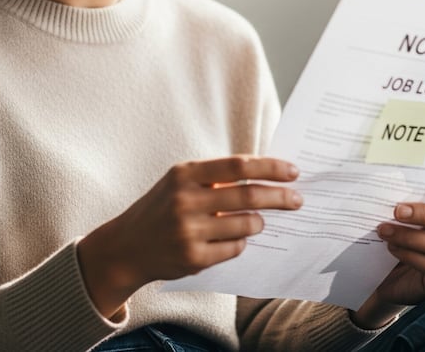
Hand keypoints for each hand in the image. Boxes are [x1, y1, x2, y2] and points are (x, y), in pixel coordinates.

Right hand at [77, 155, 301, 317]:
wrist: (126, 247)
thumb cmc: (162, 208)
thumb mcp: (180, 182)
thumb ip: (216, 176)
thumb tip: (267, 175)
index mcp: (185, 173)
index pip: (239, 165)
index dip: (271, 168)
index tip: (293, 172)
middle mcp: (185, 200)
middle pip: (249, 196)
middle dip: (280, 197)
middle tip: (298, 200)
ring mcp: (188, 230)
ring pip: (247, 225)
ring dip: (258, 223)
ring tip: (255, 222)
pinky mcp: (193, 257)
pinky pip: (236, 249)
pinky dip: (241, 243)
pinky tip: (230, 240)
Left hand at [352, 175, 424, 328]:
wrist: (392, 276)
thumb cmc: (404, 238)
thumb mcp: (410, 217)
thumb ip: (411, 201)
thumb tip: (392, 185)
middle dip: (424, 213)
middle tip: (397, 211)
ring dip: (410, 236)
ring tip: (385, 231)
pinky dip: (410, 255)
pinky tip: (392, 249)